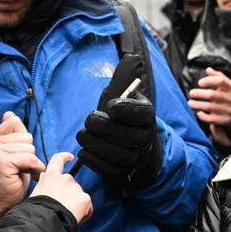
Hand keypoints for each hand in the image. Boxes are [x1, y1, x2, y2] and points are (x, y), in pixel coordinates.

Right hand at [0, 111, 44, 224]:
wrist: (2, 200)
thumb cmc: (10, 177)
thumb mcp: (14, 151)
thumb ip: (13, 133)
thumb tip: (9, 114)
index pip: (17, 124)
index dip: (24, 142)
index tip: (17, 156)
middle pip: (26, 137)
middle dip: (28, 154)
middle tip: (19, 167)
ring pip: (29, 149)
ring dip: (31, 163)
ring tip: (20, 172)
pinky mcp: (1, 162)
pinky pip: (29, 159)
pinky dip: (33, 169)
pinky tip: (25, 175)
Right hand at [32, 152, 92, 224]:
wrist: (46, 221)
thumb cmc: (37, 210)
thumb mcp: (36, 192)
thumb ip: (44, 182)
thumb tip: (45, 176)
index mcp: (51, 176)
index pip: (58, 160)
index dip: (64, 157)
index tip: (69, 157)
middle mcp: (65, 178)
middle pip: (71, 184)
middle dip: (69, 194)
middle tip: (62, 207)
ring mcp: (76, 188)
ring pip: (79, 196)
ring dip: (75, 204)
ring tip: (66, 214)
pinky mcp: (85, 198)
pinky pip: (87, 207)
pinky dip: (83, 213)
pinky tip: (75, 218)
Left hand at [75, 63, 161, 189]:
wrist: (139, 150)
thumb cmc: (127, 118)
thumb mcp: (129, 98)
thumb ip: (125, 80)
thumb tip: (129, 58)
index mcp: (148, 116)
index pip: (140, 113)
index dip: (123, 109)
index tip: (110, 107)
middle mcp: (146, 138)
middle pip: (123, 134)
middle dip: (100, 125)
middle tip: (89, 120)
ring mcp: (136, 158)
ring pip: (113, 152)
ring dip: (92, 142)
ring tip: (83, 134)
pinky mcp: (123, 173)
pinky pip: (105, 167)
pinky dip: (91, 157)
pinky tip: (85, 148)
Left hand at [188, 68, 230, 131]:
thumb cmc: (230, 97)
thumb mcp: (228, 86)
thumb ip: (219, 77)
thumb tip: (208, 69)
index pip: (221, 81)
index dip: (209, 80)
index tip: (200, 83)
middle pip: (212, 95)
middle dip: (199, 93)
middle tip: (191, 93)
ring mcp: (230, 111)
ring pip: (209, 107)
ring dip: (197, 104)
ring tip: (190, 103)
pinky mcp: (226, 121)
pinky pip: (211, 119)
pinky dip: (203, 116)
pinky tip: (198, 113)